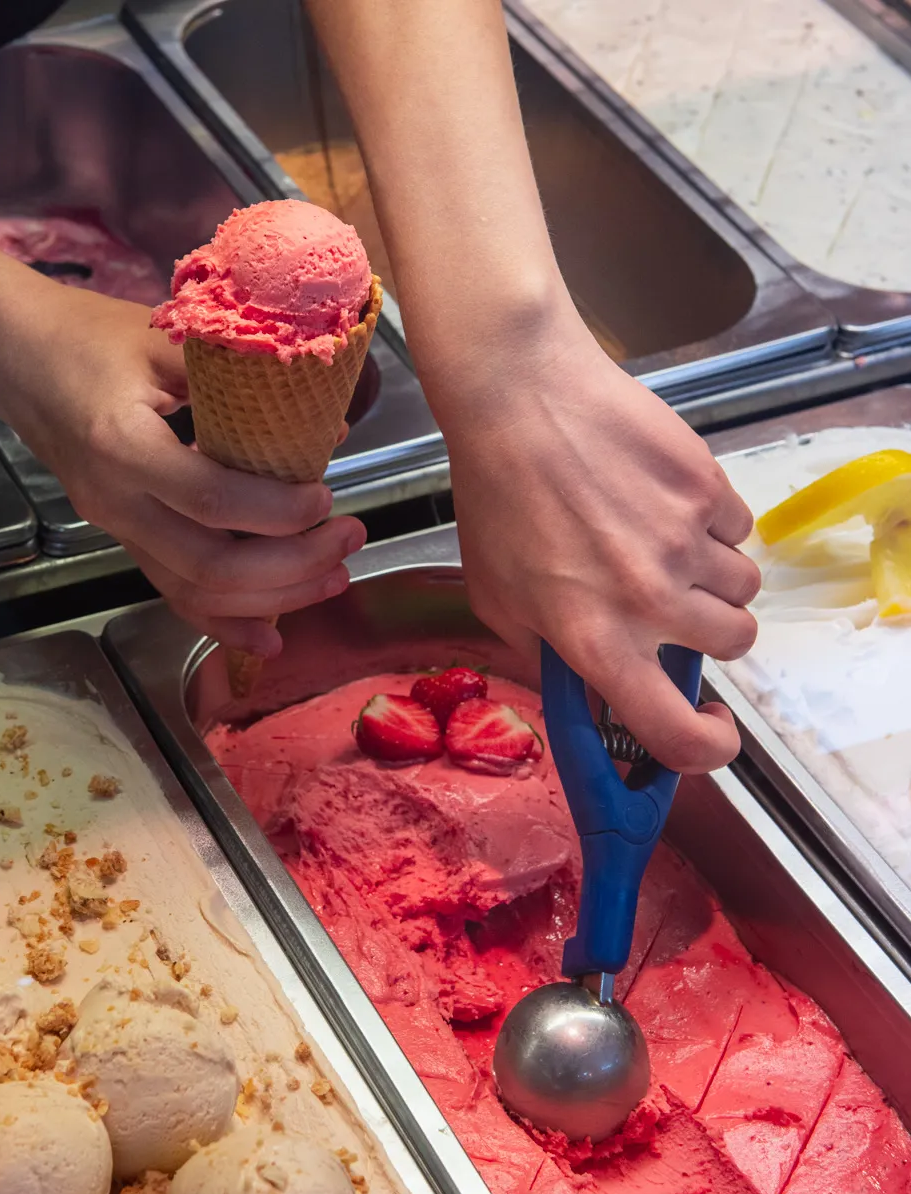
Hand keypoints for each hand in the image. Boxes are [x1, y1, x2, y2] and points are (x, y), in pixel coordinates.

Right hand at [0, 283, 366, 655]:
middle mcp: (117, 502)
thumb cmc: (92, 338)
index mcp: (124, 446)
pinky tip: (270, 636)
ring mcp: (117, 529)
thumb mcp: (165, 337)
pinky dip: (225, 622)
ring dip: (273, 598)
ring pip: (197, 593)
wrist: (16, 360)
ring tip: (333, 578)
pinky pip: (176, 596)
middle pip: (210, 566)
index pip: (210, 499)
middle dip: (292, 565)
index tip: (326, 497)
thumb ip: (242, 378)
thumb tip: (328, 426)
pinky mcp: (124, 541)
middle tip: (349, 538)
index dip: (276, 510)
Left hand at [441, 333, 759, 773]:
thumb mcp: (497, 599)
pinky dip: (713, 523)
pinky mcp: (707, 487)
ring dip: (714, 577)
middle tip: (672, 602)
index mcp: (596, 642)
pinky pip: (740, 526)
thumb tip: (590, 693)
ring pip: (743, 587)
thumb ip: (548, 656)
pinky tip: (663, 499)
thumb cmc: (497, 499)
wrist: (519, 398)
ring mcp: (685, 542)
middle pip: (733, 646)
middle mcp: (650, 601)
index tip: (708, 730)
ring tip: (663, 543)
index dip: (705, 748)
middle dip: (709, 633)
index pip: (675, 735)